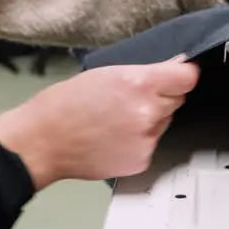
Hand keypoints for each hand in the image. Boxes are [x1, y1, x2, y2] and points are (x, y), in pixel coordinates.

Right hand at [0, 58, 199, 190]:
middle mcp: (148, 112)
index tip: (178, 73)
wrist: (41, 142)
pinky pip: (152, 142)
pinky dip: (139, 139)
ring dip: (150, 118)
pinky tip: (115, 136)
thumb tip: (172, 68)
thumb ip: (143, 72)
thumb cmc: (62, 105)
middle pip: (177, 99)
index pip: (187, 76)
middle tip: (131, 97)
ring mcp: (146, 140)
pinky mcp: (142, 160)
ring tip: (117, 119)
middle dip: (161, 95)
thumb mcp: (103, 73)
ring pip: (164, 122)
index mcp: (138, 84)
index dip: (183, 73)